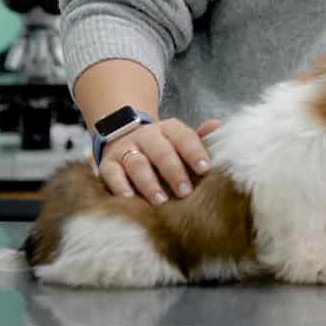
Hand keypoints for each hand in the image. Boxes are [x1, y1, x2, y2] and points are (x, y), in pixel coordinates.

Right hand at [97, 118, 221, 204]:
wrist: (125, 140)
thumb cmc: (163, 148)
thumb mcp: (180, 140)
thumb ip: (198, 138)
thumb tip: (218, 125)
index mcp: (169, 128)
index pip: (184, 137)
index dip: (194, 152)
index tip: (205, 169)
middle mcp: (146, 136)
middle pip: (161, 151)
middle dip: (174, 171)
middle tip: (185, 191)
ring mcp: (125, 149)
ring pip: (137, 163)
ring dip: (149, 183)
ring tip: (160, 200)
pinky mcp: (107, 163)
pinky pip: (111, 173)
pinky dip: (119, 185)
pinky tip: (129, 198)